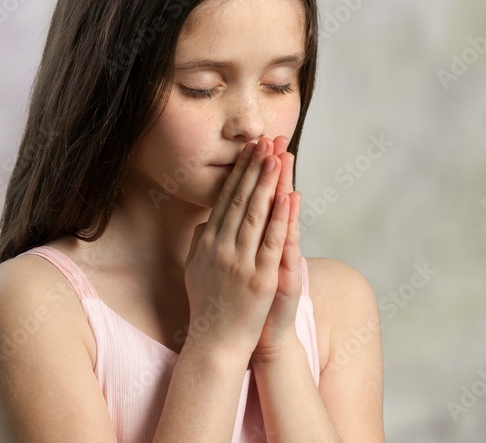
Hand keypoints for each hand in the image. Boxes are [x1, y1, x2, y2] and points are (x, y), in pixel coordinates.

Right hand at [182, 137, 294, 362]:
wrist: (215, 344)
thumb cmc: (209, 306)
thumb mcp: (197, 268)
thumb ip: (202, 242)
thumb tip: (207, 220)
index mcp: (207, 242)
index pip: (225, 198)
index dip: (239, 171)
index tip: (249, 148)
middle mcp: (220, 247)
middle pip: (239, 199)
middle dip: (254, 167)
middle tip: (264, 140)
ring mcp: (239, 262)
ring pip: (255, 214)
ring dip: (267, 183)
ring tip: (276, 156)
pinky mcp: (259, 278)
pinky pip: (272, 242)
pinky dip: (280, 218)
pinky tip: (288, 197)